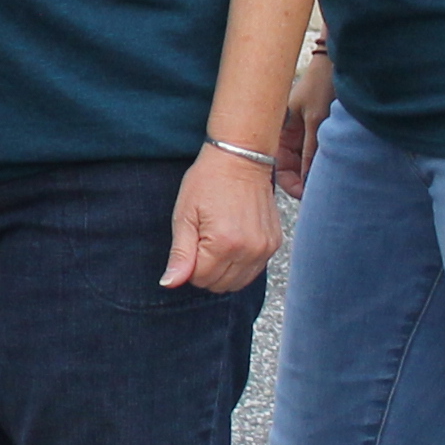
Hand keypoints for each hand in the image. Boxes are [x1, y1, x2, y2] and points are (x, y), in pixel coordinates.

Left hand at [164, 146, 283, 292]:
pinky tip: (233, 240)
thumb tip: (170, 283)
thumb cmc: (208, 182)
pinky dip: (240, 264)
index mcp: (224, 243)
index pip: (200, 279)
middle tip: (202, 240)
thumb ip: (180, 254)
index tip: (191, 242)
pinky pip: (254, 270)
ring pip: (238, 282)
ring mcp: (265, 248)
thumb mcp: (185, 216)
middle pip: (220, 284)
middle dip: (205, 270)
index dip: (189, 266)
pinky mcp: (274, 244)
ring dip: (223, 270)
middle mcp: (249, 250)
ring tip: (218, 239)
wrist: (240, 159)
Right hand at [279, 52, 336, 196]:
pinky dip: (324, 162)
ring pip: (307, 163)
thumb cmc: (321, 86)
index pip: (278, 168)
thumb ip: (311, 151)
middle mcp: (290, 135)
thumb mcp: (315, 121)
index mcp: (280, 131)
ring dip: (315, 172)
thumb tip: (308, 181)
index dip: (290, 183)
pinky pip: (318, 154)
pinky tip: (334, 166)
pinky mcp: (318, 131)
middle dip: (304, 181)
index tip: (306, 194)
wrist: (338, 65)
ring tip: (329, 180)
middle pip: (293, 169)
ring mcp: (305, 134)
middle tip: (320, 192)